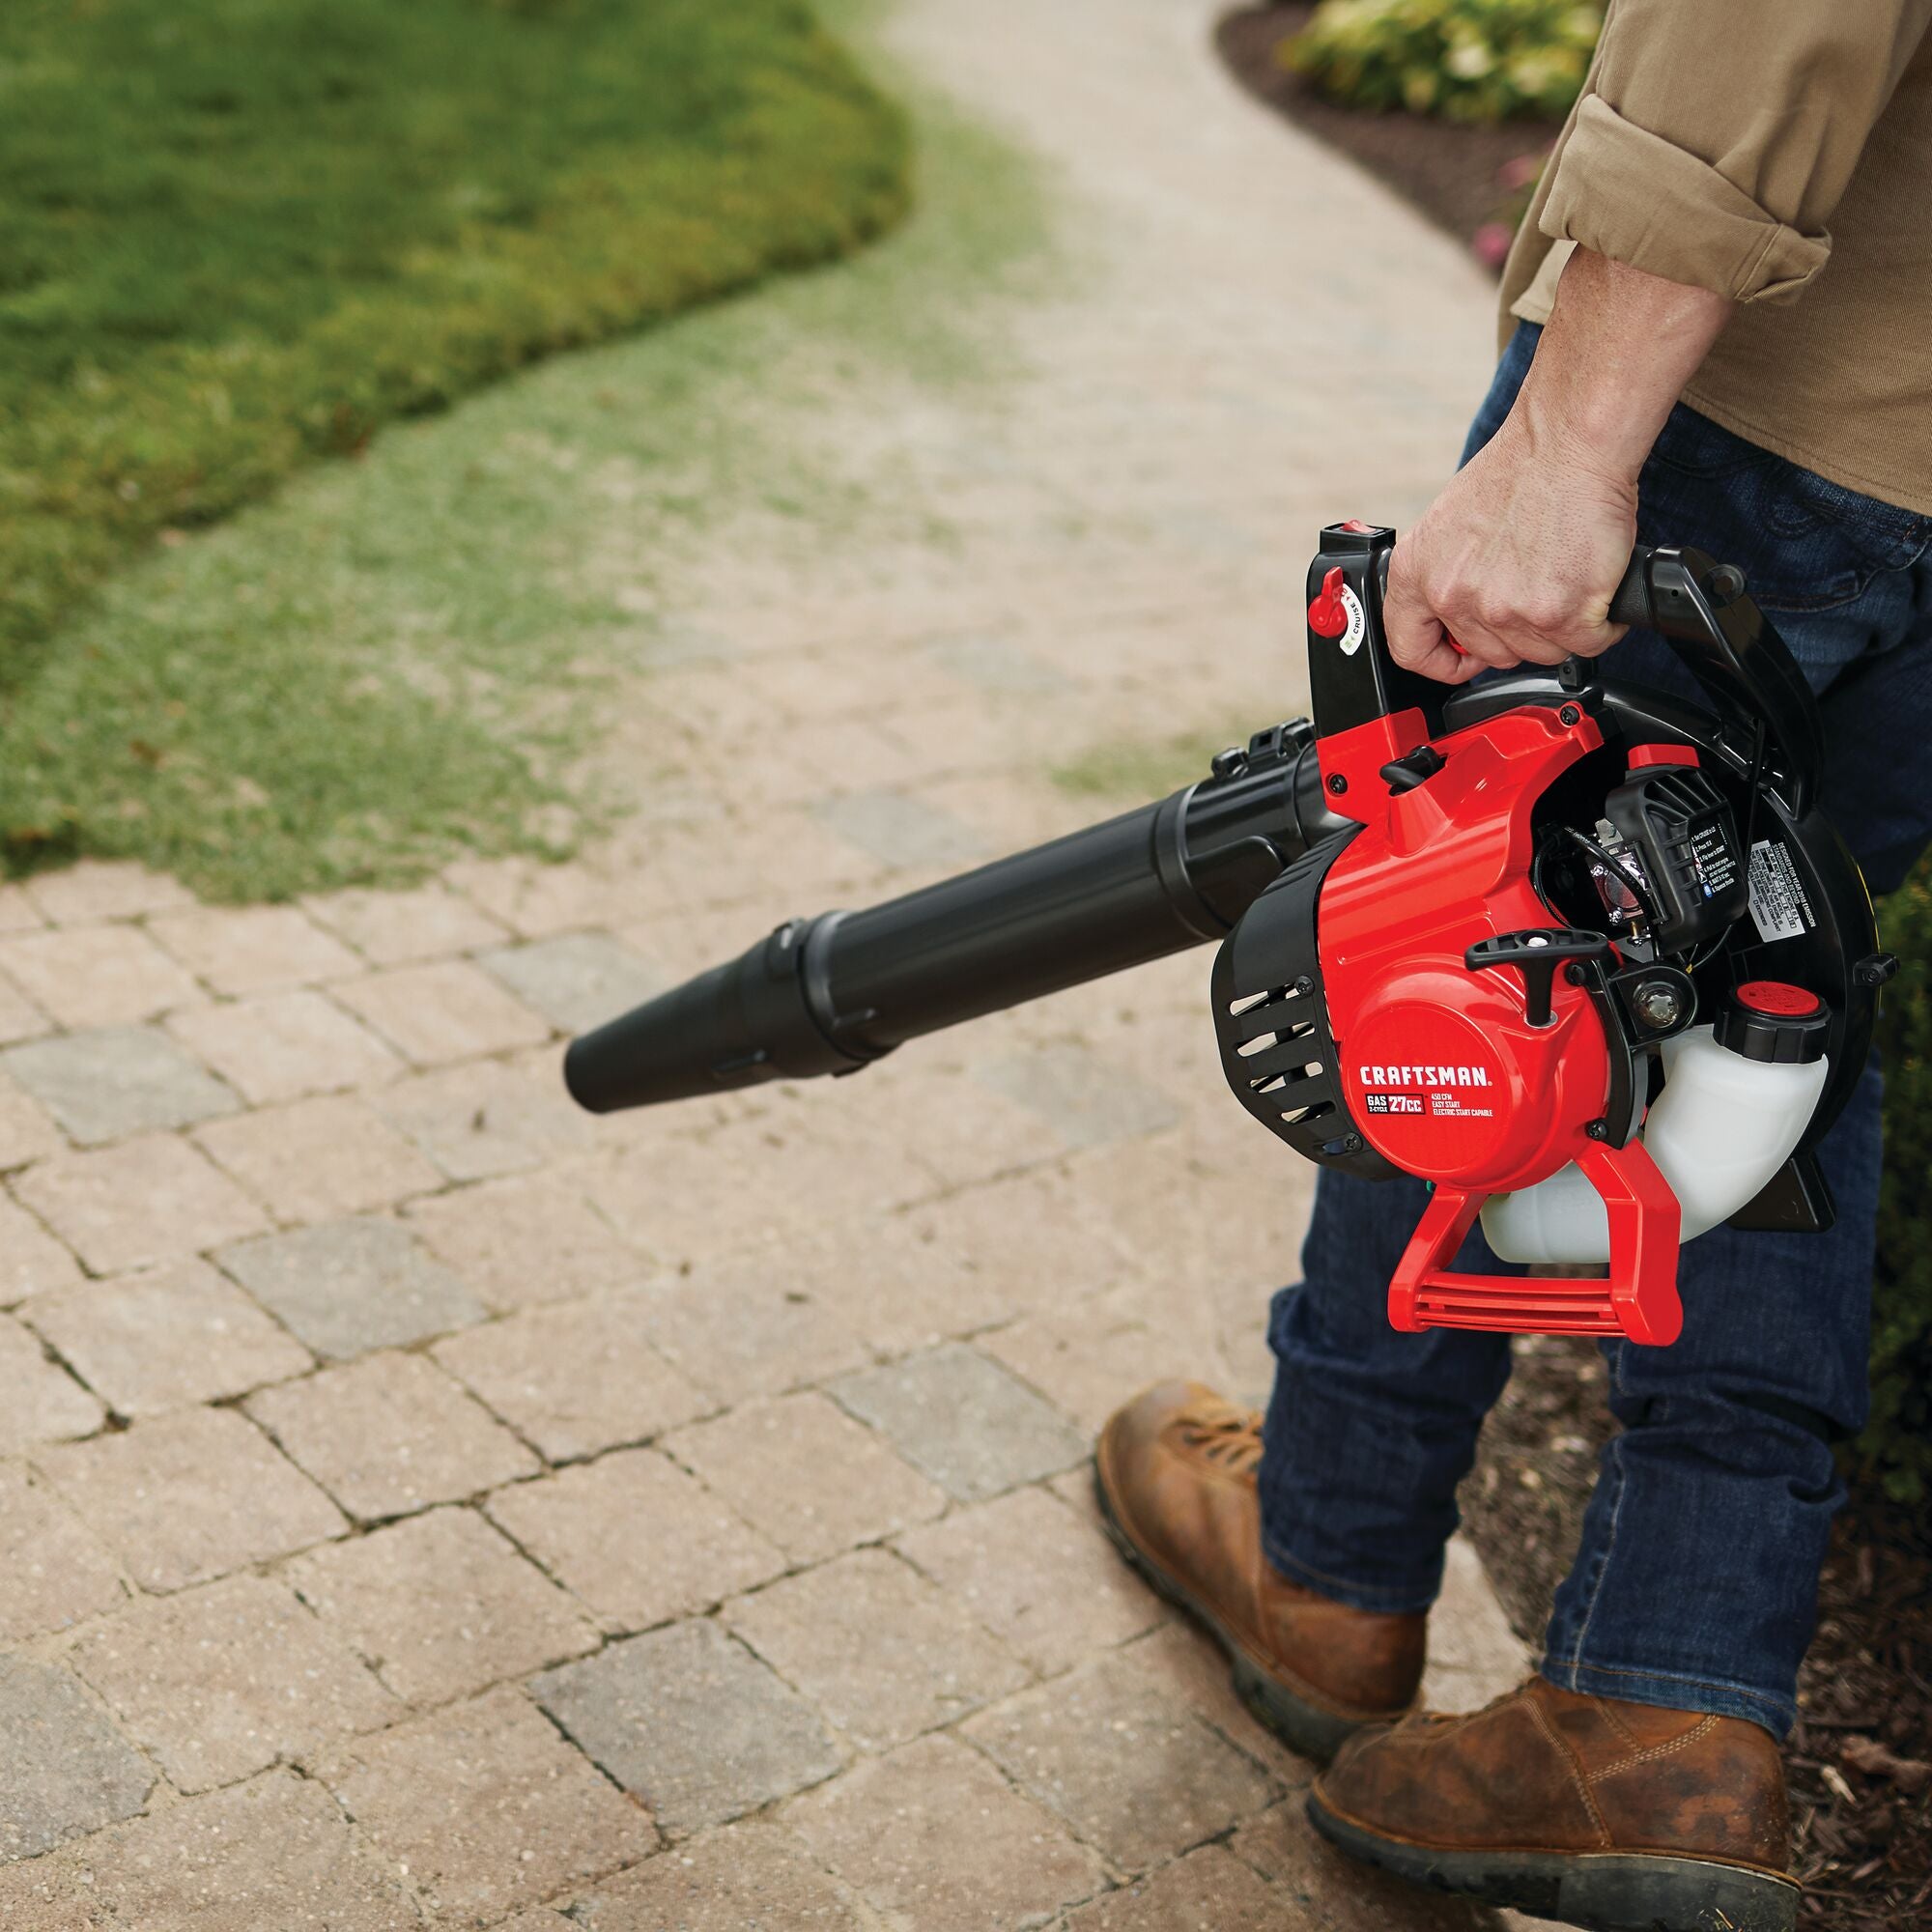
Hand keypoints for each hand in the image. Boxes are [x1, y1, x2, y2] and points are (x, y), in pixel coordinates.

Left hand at [1382, 247, 1731, 684]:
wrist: (1568, 441)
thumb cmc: (1521, 471)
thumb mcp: (1450, 526)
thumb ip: (1448, 576)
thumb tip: (1457, 620)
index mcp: (1417, 574)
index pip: (1410, 649)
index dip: (1442, 661)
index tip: (1464, 657)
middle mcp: (1455, 596)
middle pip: (1493, 654)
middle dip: (1521, 631)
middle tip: (1539, 585)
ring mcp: (1506, 609)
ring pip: (1543, 652)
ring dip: (1563, 625)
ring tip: (1565, 572)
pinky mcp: (1559, 613)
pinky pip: (1587, 644)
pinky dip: (1601, 621)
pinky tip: (1594, 581)